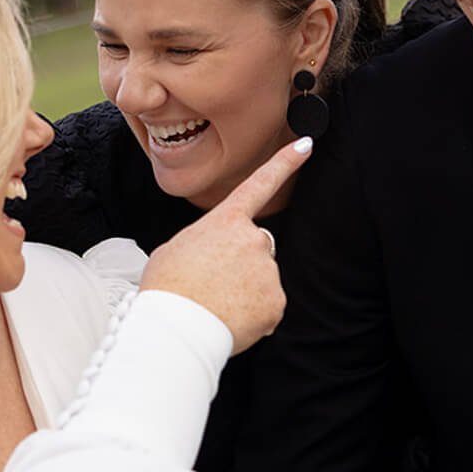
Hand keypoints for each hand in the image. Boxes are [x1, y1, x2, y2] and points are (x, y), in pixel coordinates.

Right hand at [140, 137, 313, 354]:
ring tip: (216, 303)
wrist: (175, 327)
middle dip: (240, 264)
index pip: (260, 184)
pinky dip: (253, 316)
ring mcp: (268, 269)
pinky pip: (268, 307)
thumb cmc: (167, 288)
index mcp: (226, 221)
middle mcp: (253, 238)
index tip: (305, 144)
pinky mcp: (276, 301)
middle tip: (212, 283)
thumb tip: (215, 258)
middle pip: (256, 247)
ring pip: (261, 279)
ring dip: (245, 291)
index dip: (285, 163)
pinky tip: (230, 319)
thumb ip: (206, 242)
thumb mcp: (176, 249)